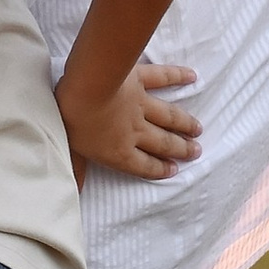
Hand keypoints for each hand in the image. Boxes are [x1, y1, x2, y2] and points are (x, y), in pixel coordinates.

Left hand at [59, 58, 201, 182]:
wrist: (85, 88)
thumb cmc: (73, 121)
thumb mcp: (70, 150)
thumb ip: (77, 170)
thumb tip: (74, 192)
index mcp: (119, 151)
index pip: (144, 165)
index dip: (160, 169)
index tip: (175, 169)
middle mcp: (136, 131)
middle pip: (162, 143)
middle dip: (181, 149)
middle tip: (196, 152)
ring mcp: (140, 105)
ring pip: (169, 117)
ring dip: (185, 124)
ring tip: (198, 130)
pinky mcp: (140, 79)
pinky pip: (162, 78)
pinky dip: (178, 76)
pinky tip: (192, 77)